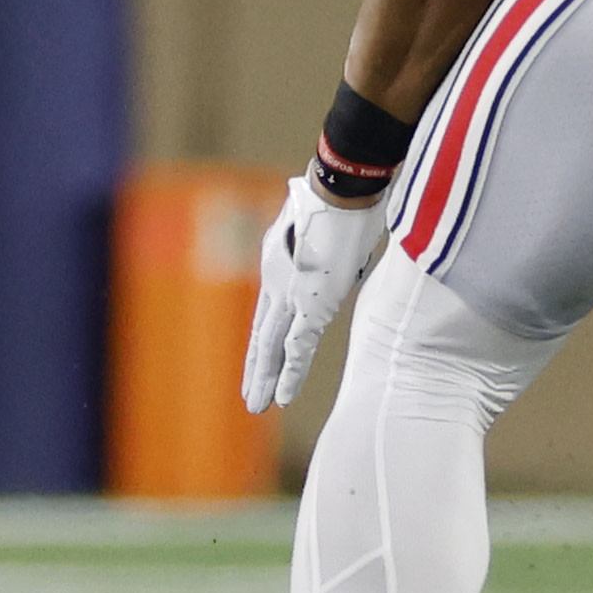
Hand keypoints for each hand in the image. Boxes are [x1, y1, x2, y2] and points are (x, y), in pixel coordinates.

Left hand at [243, 172, 386, 412]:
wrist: (341, 186)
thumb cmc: (340, 196)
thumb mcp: (320, 223)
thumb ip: (318, 240)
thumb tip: (329, 239)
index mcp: (278, 266)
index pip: (267, 315)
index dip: (263, 343)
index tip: (258, 365)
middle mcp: (278, 284)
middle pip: (264, 336)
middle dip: (258, 369)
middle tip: (250, 398)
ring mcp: (292, 294)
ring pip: (273, 347)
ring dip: (266, 379)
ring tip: (257, 406)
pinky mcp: (311, 302)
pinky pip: (297, 345)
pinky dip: (290, 372)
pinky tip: (282, 396)